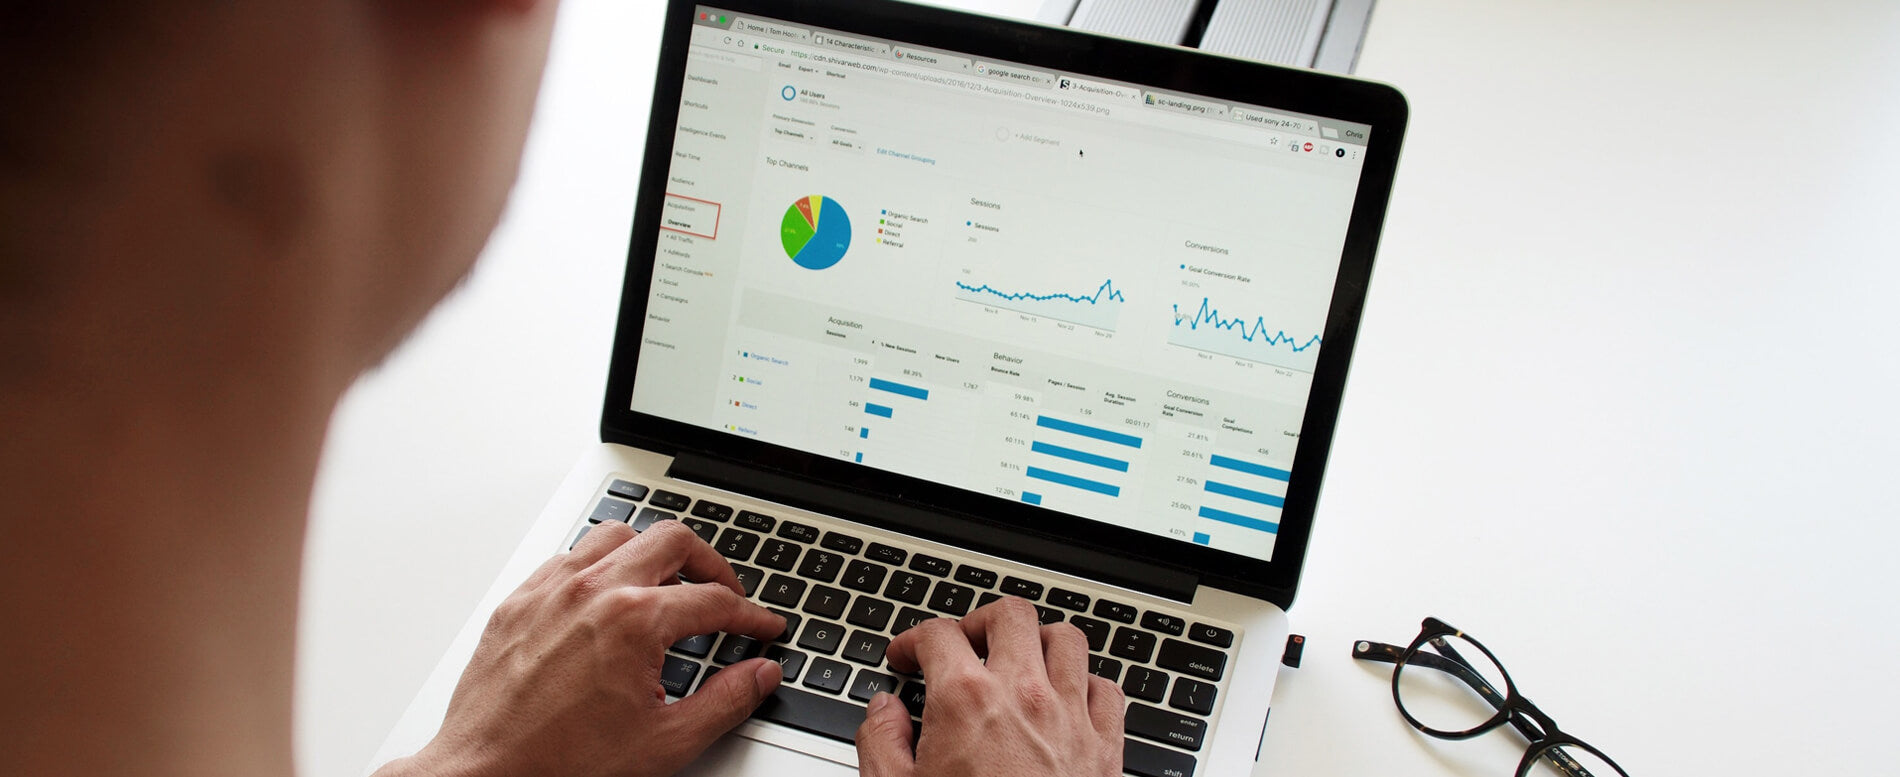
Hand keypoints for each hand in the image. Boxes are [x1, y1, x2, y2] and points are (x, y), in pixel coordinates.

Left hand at [380, 520, 787, 776]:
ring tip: (667, 584)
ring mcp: (551, 590)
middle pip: (673, 541)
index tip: (761, 627)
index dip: (749, 615)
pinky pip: (568, 557)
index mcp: (634, 621)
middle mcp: (593, 591)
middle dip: (710, 565)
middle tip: (724, 594)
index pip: (714, 601)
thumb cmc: (561, 764)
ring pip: (617, 535)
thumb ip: (725, 702)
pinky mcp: (519, 601)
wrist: (486, 775)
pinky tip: (605, 595)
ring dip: (651, 552)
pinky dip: (598, 565)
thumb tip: (760, 675)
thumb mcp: (665, 742)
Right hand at [855, 597, 1123, 776]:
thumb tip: (883, 711)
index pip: (938, 635)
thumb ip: (881, 743)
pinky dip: (1087, 684)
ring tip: (1018, 660)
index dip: (912, 639)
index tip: (906, 658)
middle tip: (963, 646)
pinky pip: (1107, 689)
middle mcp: (1024, 695)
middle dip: (980, 622)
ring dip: (1039, 642)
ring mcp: (1071, 717)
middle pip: (1010, 615)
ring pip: (1067, 639)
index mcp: (966, 701)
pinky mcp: (1106, 747)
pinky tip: (1067, 700)